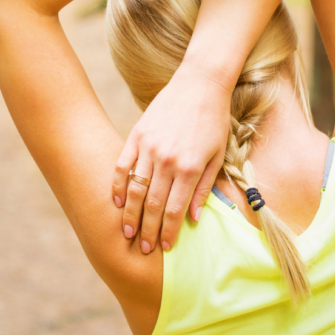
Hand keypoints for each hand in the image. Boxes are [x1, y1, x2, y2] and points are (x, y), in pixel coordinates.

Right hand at [112, 63, 231, 253]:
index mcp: (189, 167)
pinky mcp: (137, 135)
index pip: (175, 209)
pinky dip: (118, 186)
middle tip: (143, 250)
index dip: (169, 232)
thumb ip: (204, 188)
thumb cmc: (213, 121)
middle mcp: (167, 160)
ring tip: (127, 233)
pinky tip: (116, 202)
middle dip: (148, 230)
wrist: (200, 83)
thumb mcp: (217, 156)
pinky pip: (122, 166)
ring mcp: (149, 147)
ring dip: (130, 214)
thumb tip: (194, 218)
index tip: (165, 248)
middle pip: (153, 204)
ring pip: (135, 189)